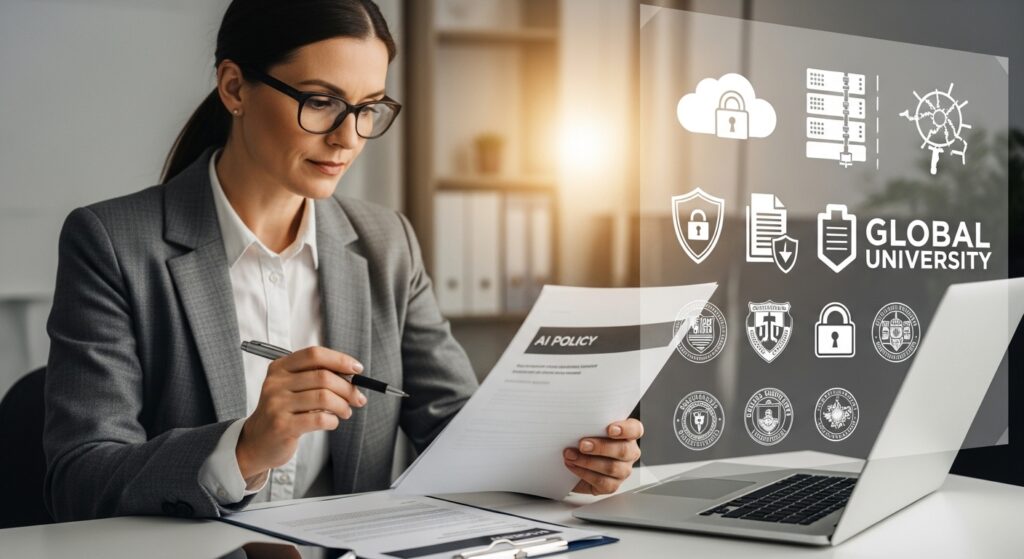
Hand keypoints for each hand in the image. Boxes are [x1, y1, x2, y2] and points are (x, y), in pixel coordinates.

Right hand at [236, 346, 366, 482]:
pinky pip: (319, 419)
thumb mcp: (292, 388)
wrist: (256, 442)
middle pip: (323, 377)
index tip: (357, 369)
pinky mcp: (282, 426)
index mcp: (280, 368)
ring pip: (324, 397)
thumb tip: (352, 374)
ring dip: (342, 405)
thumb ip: (316, 377)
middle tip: (358, 398)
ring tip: (345, 412)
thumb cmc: (282, 412)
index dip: (339, 359)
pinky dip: (333, 421)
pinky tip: (331, 422)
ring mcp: (277, 404)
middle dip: (348, 388)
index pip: (314, 354)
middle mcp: (276, 383)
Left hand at [563, 418, 643, 494]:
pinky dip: (584, 473)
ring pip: (612, 468)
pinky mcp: (612, 485)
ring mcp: (623, 470)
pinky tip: (573, 466)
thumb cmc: (585, 440)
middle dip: (601, 447)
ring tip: (571, 455)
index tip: (610, 429)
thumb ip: (590, 424)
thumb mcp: (588, 428)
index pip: (635, 429)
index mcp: (628, 434)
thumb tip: (577, 420)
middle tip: (582, 445)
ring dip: (588, 461)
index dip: (625, 429)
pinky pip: (602, 481)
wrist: (574, 461)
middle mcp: (629, 453)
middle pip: (623, 451)